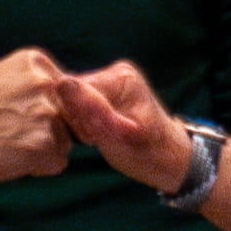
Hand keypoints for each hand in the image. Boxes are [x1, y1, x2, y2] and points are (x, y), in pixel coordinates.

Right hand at [0, 48, 74, 183]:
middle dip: (46, 129)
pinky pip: (58, 163)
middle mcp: (45, 83)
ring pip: (65, 141)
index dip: (43, 110)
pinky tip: (11, 157)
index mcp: (35, 61)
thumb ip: (36, 81)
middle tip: (7, 130)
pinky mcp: (43, 144)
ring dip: (42, 149)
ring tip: (6, 143)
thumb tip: (79, 93)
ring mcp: (46, 114)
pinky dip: (39, 167)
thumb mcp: (1, 78)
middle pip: (69, 116)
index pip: (66, 92)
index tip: (13, 113)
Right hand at [55, 59, 193, 190]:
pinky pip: (77, 105)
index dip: (75, 116)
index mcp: (121, 77)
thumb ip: (93, 110)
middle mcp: (114, 72)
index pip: (73, 90)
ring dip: (80, 123)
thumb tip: (62, 84)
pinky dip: (83, 123)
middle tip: (98, 138)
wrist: (168, 158)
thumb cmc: (148, 153)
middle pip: (70, 93)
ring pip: (71, 101)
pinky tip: (98, 133)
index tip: (93, 136)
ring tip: (100, 137)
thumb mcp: (120, 137)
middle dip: (78, 120)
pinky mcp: (104, 92)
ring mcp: (109, 81)